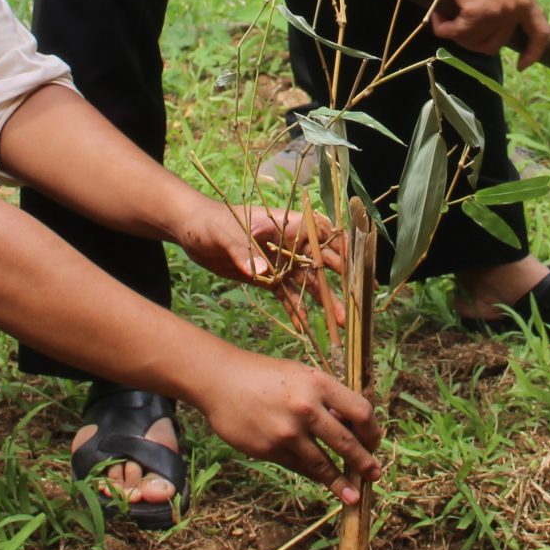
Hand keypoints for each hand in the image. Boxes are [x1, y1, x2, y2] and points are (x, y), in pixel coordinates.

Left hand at [170, 200, 347, 339]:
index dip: (342, 250)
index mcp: (285, 224)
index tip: (357, 270)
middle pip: (321, 263)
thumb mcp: (225, 233)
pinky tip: (305, 328)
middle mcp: (288, 243)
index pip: (322, 235)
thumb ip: (243, 250)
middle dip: (341, 282)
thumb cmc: (210, 221)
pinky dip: (295, 311)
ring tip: (338, 324)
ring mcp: (279, 262)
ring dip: (323, 302)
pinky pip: (286, 295)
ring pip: (307, 283)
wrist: (191, 230)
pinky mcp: (267, 277)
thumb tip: (262, 272)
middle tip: (358, 303)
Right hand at [191, 350, 380, 504]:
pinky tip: (323, 482)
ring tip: (354, 496)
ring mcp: (287, 432)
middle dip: (364, 463)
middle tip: (374, 475)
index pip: (361, 412)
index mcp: (319, 384)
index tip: (374, 442)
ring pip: (323, 464)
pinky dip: (313, 475)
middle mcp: (306, 409)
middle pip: (347, 443)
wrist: (220, 381)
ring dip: (342, 483)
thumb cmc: (265, 375)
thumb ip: (326, 398)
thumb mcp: (301, 375)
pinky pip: (299, 467)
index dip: (373, 431)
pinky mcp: (270, 449)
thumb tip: (351, 427)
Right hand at [433, 0, 549, 62]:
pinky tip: (437, 17)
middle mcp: (516, 9)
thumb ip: (503, 3)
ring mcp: (499, 12)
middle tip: (457, 29)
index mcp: (526, 0)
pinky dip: (443, 28)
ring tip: (444, 18)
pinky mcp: (479, 13)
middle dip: (472, 42)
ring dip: (454, 34)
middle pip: (494, 45)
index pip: (539, 34)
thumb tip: (484, 28)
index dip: (532, 53)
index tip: (521, 66)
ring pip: (472, 40)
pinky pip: (456, 32)